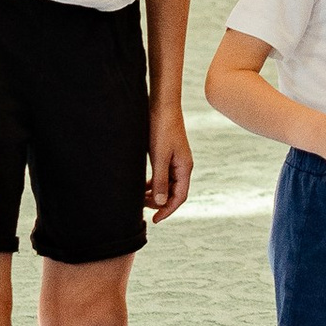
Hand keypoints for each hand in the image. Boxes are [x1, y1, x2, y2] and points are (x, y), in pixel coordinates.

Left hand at [147, 100, 193, 219]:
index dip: (167, 210)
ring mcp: (176, 160)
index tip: (154, 220)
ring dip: (156, 193)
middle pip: (174, 192)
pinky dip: (154, 183)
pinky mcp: (168, 154)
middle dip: (159, 203)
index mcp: (184, 167)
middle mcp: (182, 166)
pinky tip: (143, 185)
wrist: (163, 106)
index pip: (179, 197)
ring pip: (167, 184)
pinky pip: (163, 175)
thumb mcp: (159, 157)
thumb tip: (160, 203)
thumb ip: (160, 180)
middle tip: (142, 207)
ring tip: (141, 197)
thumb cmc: (162, 129)